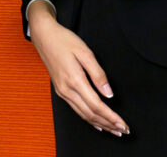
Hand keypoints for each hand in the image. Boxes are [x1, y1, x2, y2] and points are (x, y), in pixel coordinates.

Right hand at [28, 6, 128, 136]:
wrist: (43, 36)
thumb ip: (98, 74)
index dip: (111, 117)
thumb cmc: (64, 40)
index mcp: (74, 80)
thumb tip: (109, 94)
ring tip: (113, 130)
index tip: (123, 124)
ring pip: (83, 114)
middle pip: (90, 114)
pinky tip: (96, 123)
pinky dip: (88, 119)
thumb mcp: (85, 52)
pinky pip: (76, 110)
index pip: (97, 105)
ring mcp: (62, 91)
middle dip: (108, 124)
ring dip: (99, 124)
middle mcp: (66, 89)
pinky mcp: (60, 90)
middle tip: (123, 130)